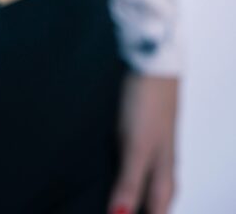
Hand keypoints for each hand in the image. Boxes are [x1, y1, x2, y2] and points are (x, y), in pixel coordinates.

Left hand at [107, 72, 179, 213]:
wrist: (150, 63)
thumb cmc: (148, 104)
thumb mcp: (136, 147)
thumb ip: (129, 183)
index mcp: (164, 179)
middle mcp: (160, 169)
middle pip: (148, 203)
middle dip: (127, 207)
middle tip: (101, 205)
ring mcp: (150, 151)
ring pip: (138, 184)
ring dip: (120, 190)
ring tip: (96, 192)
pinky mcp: (138, 135)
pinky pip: (128, 164)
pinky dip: (115, 172)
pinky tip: (100, 168)